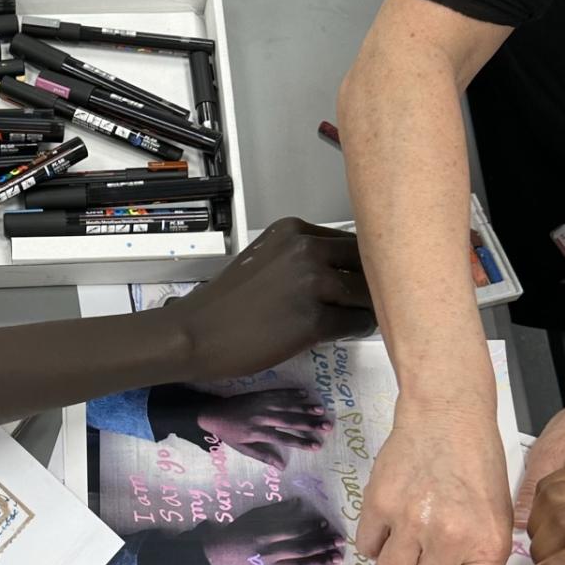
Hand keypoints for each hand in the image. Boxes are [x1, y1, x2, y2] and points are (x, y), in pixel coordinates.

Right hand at [175, 219, 371, 385]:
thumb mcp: (266, 260)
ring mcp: (312, 283)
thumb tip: (347, 272)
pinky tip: (337, 334)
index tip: (356, 282)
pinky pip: (356, 324)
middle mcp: (306, 249)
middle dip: (368, 286)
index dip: (359, 264)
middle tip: (362, 304)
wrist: (196, 334)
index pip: (351, 240)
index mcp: (294, 230)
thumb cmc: (227, 303)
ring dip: (364, 310)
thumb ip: (303, 258)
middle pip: (365, 264)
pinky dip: (354, 331)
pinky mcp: (314, 319)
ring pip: (366, 295)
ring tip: (351, 320)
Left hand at [195, 386, 332, 466]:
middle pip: (289, 421)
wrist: (213, 413)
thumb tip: (282, 467)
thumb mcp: (243, 449)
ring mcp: (261, 403)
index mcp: (257, 432)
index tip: (317, 446)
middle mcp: (262, 417)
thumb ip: (263, 456)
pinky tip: (305, 393)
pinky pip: (278, 392)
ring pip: (286, 405)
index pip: (284, 439)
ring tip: (321, 410)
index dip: (301, 442)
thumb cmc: (229, 434)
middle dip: (309, 424)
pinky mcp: (260, 394)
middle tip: (327, 426)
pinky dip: (292, 393)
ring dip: (304, 407)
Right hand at [201, 502, 344, 564]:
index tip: (325, 523)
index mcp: (265, 535)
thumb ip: (277, 511)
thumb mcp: (256, 515)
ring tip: (338, 557)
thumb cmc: (241, 529)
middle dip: (323, 544)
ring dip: (321, 561)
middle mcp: (269, 553)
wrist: (223, 552)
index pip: (293, 531)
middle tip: (339, 541)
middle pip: (301, 549)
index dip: (311, 527)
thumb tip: (300, 502)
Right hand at [358, 405, 513, 564]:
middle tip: (433, 558)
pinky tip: (395, 519)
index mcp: (487, 545)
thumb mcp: (498, 520)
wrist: (447, 416)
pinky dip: (378, 543)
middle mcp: (449, 538)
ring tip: (412, 538)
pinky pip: (367, 550)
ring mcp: (409, 521)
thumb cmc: (477, 468)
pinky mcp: (378, 504)